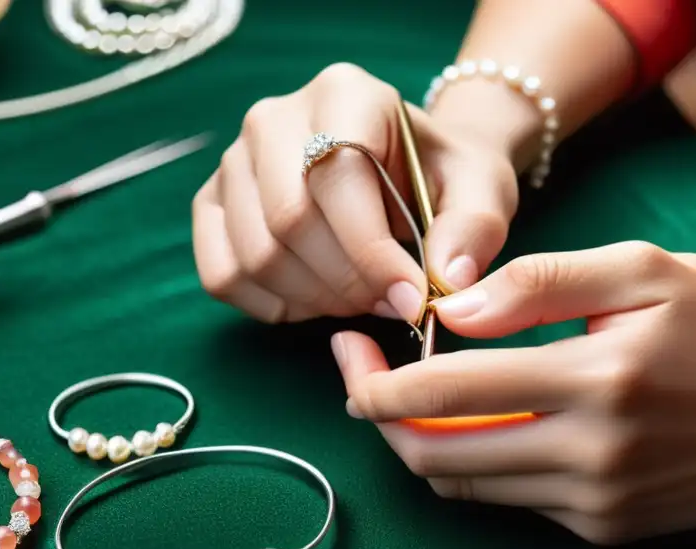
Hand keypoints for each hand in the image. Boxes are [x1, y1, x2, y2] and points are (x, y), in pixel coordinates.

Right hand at [192, 63, 518, 324]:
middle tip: (389, 303)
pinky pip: (223, 275)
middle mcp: (274, 118)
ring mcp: (234, 162)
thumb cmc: (443, 179)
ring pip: (256, 256)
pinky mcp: (213, 205)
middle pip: (288, 223)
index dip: (372, 255)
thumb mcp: (482, 191)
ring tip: (360, 299)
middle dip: (347, 284)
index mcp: (344, 94)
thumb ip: (474, 230)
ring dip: (314, 300)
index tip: (412, 301)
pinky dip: (273, 306)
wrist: (409, 171)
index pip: (336, 179)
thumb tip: (447, 278)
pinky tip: (315, 298)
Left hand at [331, 241, 695, 543]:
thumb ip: (544, 280)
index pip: (446, 392)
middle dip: (380, 419)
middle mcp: (588, 456)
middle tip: (362, 377)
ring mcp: (594, 504)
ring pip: (465, 486)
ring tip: (413, 395)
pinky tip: (483, 423)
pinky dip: (478, 463)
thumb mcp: (650, 272)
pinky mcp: (603, 531)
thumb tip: (454, 307)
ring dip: (421, 443)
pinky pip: (511, 500)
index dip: (377, 380)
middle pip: (436, 455)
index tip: (348, 352)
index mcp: (596, 380)